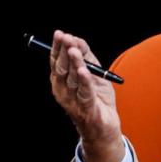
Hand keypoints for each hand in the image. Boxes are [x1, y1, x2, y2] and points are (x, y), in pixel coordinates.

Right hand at [49, 30, 123, 161]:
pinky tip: (84, 71)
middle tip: (65, 38)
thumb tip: (77, 40)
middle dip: (64, 52)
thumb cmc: (97, 99)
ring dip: (74, 63)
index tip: (59, 34)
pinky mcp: (87, 109)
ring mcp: (74, 102)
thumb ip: (86, 57)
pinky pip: (86, 93)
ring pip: (73, 79)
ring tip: (74, 50)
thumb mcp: (93, 74)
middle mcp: (63, 92)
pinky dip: (85, 81)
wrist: (104, 128)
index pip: (56, 62)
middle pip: (62, 69)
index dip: (57, 48)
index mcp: (61, 83)